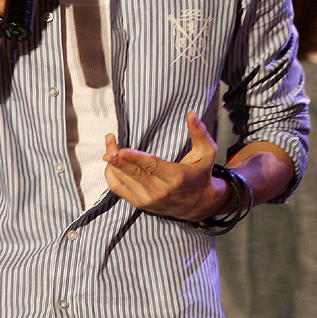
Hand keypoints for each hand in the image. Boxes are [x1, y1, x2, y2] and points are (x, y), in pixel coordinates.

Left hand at [102, 111, 227, 219]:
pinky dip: (111, 176)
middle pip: (133, 172)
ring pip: (123, 180)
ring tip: (110, 146)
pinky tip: (110, 163)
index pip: (151, 167)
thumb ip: (199, 132)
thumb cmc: (201, 174)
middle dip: (118, 157)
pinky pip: (118, 190)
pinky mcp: (140, 204)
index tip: (121, 150)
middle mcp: (160, 191)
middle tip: (109, 141)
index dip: (134, 158)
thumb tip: (191, 113)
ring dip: (113, 163)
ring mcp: (149, 199)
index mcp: (175, 177)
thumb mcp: (207, 153)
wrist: (199, 204)